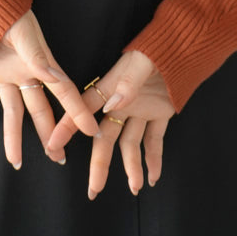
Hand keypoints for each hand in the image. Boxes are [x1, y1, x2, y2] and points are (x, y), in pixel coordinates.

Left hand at [0, 9, 98, 167]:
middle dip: (49, 133)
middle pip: (39, 109)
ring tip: (16, 162)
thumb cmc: (6, 12)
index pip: (63, 92)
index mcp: (40, 63)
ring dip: (13, 136)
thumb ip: (38, 57)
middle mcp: (25, 72)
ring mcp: (4, 74)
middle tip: (57, 157)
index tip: (92, 131)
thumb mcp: (24, 33)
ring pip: (11, 111)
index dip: (78, 112)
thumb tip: (56, 77)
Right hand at [46, 49, 176, 198]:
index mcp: (111, 88)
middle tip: (94, 190)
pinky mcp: (159, 112)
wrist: (184, 45)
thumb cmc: (158, 48)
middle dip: (100, 164)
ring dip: (132, 166)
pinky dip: (154, 158)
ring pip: (130, 143)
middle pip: (106, 138)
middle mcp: (121, 102)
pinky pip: (154, 140)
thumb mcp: (141, 61)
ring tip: (135, 187)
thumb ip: (128, 83)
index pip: (84, 111)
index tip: (53, 146)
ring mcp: (140, 109)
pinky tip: (153, 176)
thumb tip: (112, 106)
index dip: (68, 128)